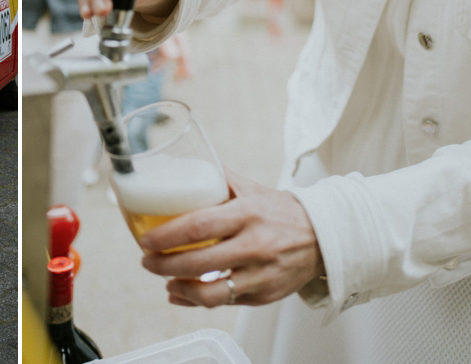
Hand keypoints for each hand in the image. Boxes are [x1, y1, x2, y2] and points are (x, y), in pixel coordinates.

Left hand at [139, 172, 323, 307]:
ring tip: (163, 279)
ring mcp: (260, 274)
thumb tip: (183, 166)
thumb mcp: (251, 189)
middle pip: (199, 261)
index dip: (167, 235)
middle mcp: (255, 245)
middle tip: (146, 260)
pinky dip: (196, 300)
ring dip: (179, 287)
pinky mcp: (264, 295)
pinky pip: (224, 303)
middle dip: (164, 264)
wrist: (324, 237)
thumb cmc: (281, 211)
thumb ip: (218, 179)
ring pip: (211, 292)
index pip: (199, 225)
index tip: (146, 239)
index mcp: (247, 214)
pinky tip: (180, 292)